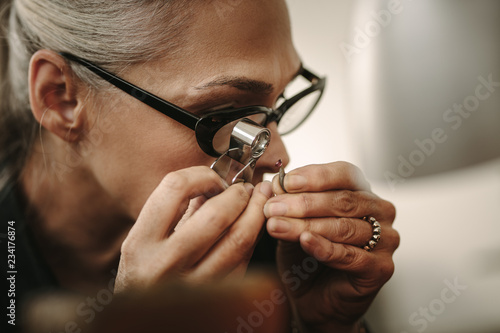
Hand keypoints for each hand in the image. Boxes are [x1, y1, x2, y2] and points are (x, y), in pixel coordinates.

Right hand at [115, 166, 272, 292]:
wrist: (145, 325)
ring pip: (238, 239)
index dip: (202, 175)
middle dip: (238, 194)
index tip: (214, 178)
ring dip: (255, 213)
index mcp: (140, 243)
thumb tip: (213, 183)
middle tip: (245, 188)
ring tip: (259, 200)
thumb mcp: (146, 243)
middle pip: (216, 215)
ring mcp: (193, 286)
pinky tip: (254, 227)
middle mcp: (164, 265)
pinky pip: (243, 261)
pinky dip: (253, 238)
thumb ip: (177, 212)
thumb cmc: (144, 277)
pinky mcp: (216, 299)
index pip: (174, 188)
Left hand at [264, 162, 398, 332]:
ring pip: (344, 227)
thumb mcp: (294, 223)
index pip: (344, 174)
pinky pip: (351, 255)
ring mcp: (385, 240)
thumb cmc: (307, 257)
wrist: (313, 299)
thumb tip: (275, 183)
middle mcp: (380, 212)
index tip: (286, 181)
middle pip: (343, 200)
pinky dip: (325, 247)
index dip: (315, 176)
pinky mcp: (381, 268)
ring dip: (306, 225)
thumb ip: (290, 204)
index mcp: (362, 192)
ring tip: (277, 225)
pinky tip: (305, 242)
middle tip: (273, 207)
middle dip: (303, 203)